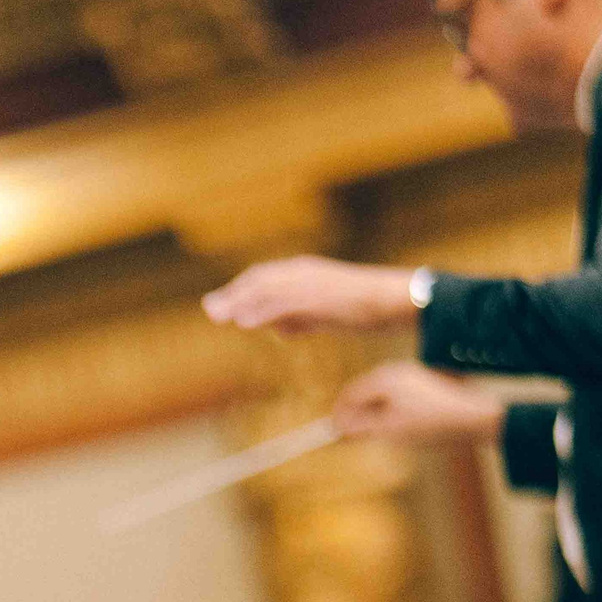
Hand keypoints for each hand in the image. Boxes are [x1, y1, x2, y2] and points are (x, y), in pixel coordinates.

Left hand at [203, 257, 418, 333]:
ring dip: (240, 303)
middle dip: (233, 295)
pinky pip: (284, 304)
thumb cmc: (362, 308)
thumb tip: (279, 330)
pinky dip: (262, 312)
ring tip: (218, 316)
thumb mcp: (324, 312)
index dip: (240, 290)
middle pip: (259, 281)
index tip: (220, 304)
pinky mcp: (319, 298)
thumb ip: (299, 318)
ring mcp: (310, 284)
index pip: (263, 277)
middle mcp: (303, 272)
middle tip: (210, 310)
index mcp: (304, 271)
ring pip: (267, 291)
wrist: (391, 301)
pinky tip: (245, 322)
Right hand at [329, 360, 506, 443]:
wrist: (474, 417)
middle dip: (357, 417)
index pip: (350, 396)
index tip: (334, 436)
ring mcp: (411, 376)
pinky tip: (403, 429)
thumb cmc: (432, 423)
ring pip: (381, 399)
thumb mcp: (390, 431)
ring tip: (380, 437)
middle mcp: (395, 371)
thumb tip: (339, 430)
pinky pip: (397, 399)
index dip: (339, 417)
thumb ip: (360, 429)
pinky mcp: (424, 385)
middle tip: (353, 440)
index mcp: (384, 378)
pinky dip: (391, 413)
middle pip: (364, 395)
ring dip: (375, 417)